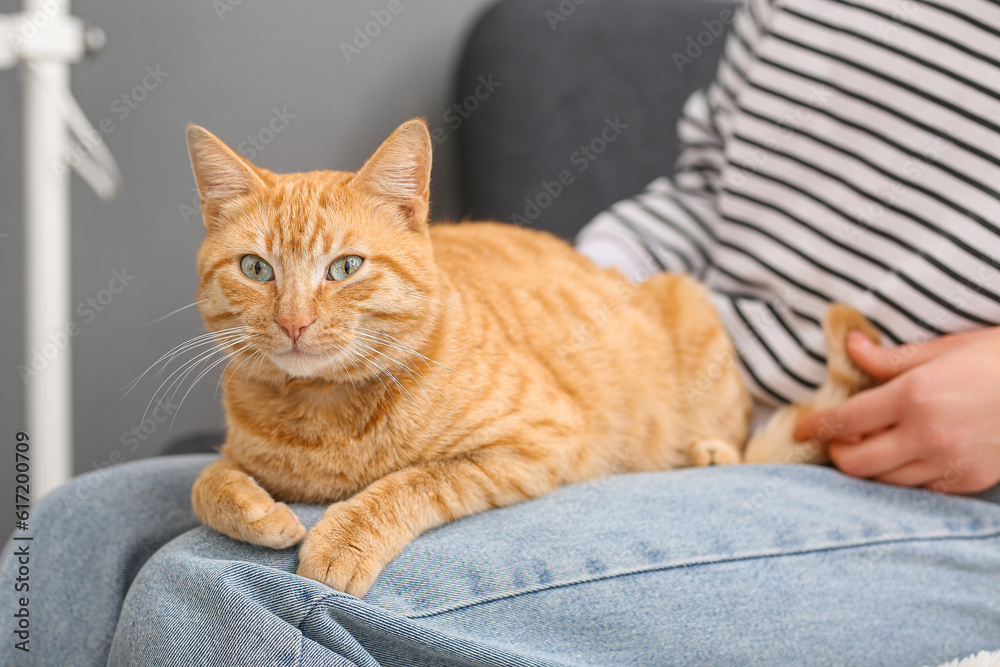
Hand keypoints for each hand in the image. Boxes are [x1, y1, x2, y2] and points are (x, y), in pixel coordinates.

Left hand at [795, 327, 999, 493]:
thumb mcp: (947, 348)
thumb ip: (892, 358)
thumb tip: (851, 347)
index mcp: (914, 396)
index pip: (845, 420)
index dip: (816, 426)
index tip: (801, 428)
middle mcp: (926, 435)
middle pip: (856, 462)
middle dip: (838, 453)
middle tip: (837, 439)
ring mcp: (948, 463)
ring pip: (884, 480)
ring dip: (868, 465)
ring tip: (868, 446)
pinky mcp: (967, 481)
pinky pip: (917, 487)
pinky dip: (901, 474)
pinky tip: (905, 455)